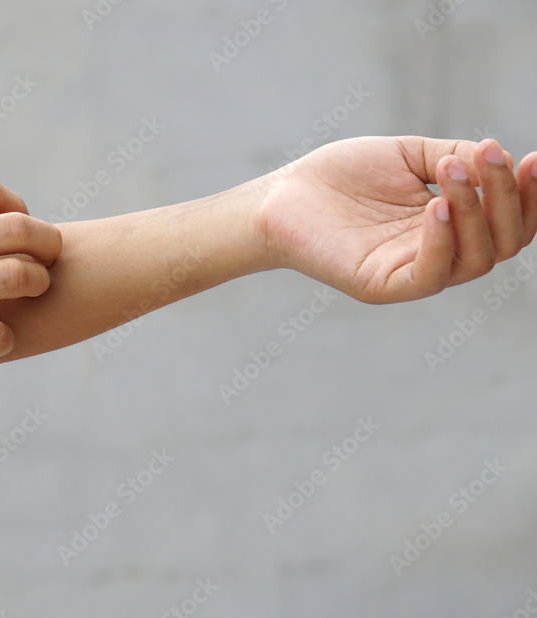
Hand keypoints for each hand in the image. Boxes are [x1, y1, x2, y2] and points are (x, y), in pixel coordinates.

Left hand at [258, 136, 536, 303]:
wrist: (283, 196)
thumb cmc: (343, 176)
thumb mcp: (409, 156)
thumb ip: (455, 156)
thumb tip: (499, 156)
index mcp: (451, 226)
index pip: (510, 221)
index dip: (530, 195)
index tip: (534, 157)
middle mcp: (439, 254)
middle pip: (503, 242)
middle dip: (506, 196)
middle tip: (488, 154)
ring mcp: (412, 273)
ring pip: (474, 258)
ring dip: (474, 210)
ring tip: (453, 170)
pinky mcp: (383, 285)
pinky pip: (430, 275)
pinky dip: (441, 240)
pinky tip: (435, 205)